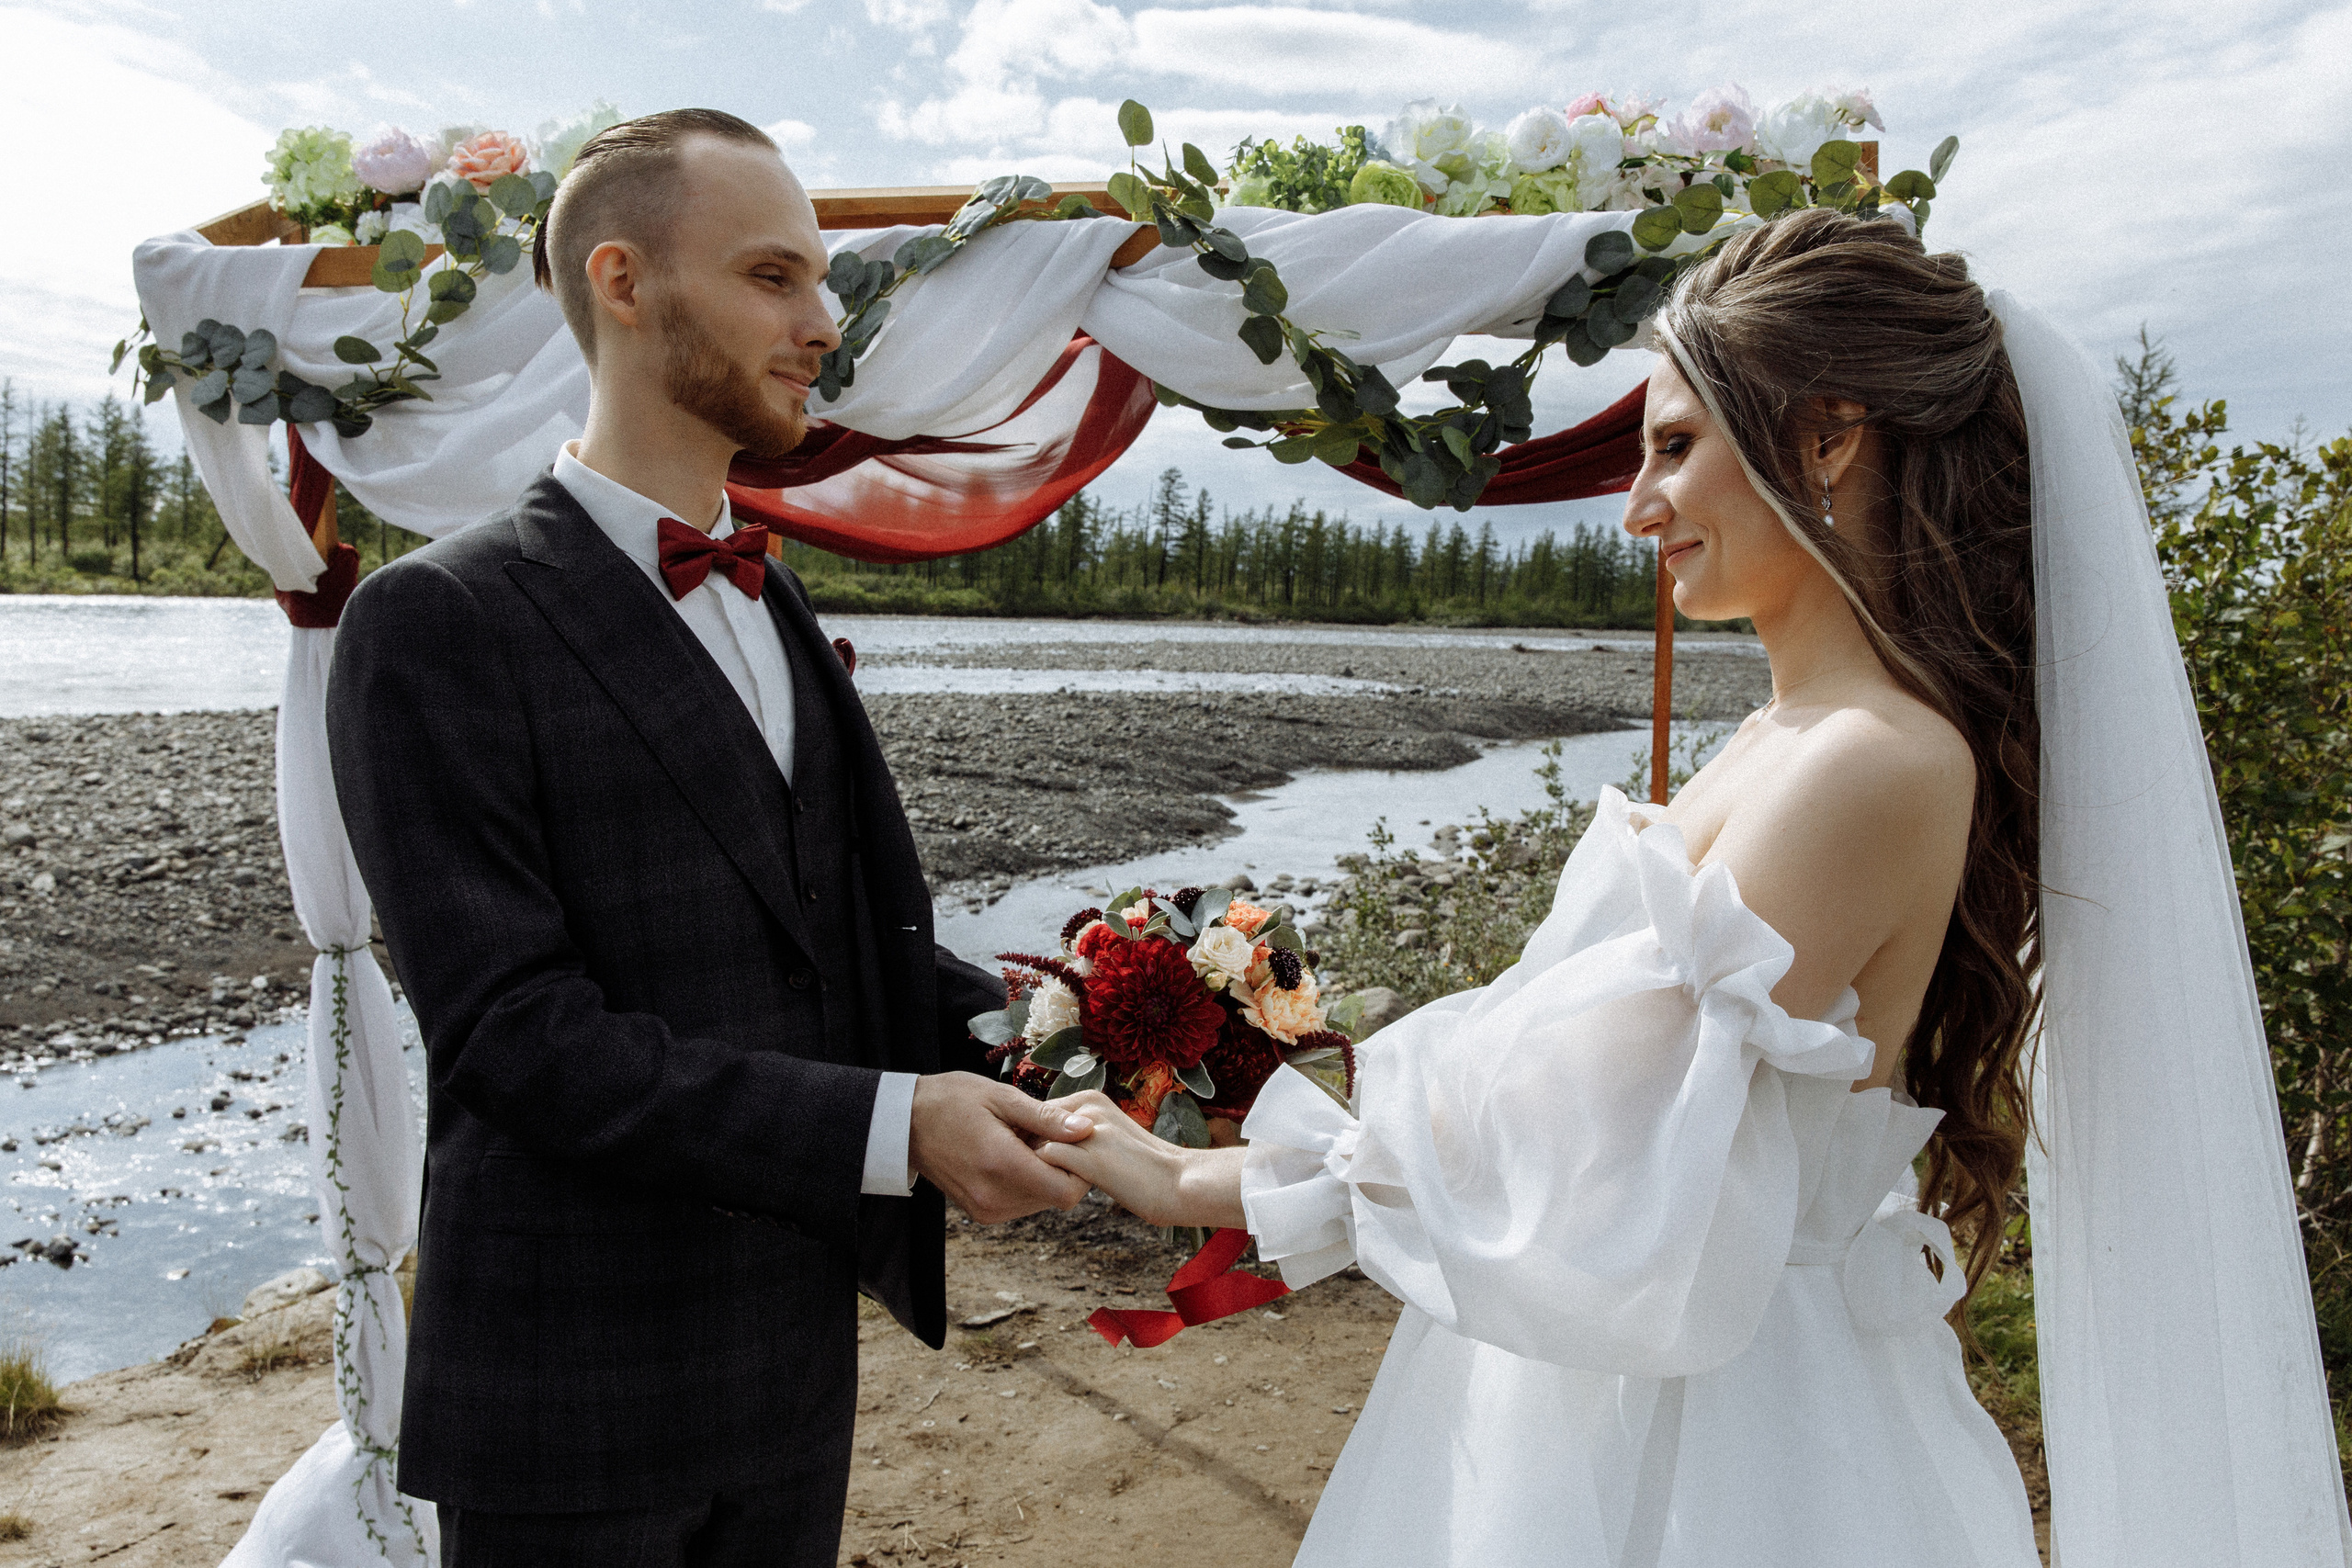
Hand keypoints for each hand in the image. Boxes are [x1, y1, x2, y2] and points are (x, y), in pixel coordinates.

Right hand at [908, 1072, 1094, 1223]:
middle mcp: (993, 1197)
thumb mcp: (1001, 1098)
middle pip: (1056, 1197)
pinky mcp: (981, 1213)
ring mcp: (985, 1210)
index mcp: (1001, 1166)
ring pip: (1041, 1202)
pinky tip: (1012, 1156)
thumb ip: (1046, 1118)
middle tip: (1046, 1134)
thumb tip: (1087, 1129)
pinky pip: (1021, 1204)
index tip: (1072, 1141)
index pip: (1066, 1192)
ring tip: (1024, 1143)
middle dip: (1063, 1168)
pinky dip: (1027, 1183)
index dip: (1080, 1168)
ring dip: (1044, 1176)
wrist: (904, 1123)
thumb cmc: (952, 1101)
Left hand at [1035, 1091, 1248, 1230]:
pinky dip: (1045, 1179)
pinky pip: (1043, 1163)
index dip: (1037, 1140)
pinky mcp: (1087, 1155)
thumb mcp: (1107, 1136)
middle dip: (1033, 1151)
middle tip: (1046, 1175)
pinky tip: (1063, 1192)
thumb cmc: (1142, 1167)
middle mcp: (1086, 1105)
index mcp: (1090, 1097)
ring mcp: (1087, 1128)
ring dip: (1038, 1166)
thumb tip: (1042, 1142)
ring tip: (1054, 1184)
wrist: (1178, 1183)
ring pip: (1035, 1144)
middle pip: (1032, 1127)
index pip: (1040, 1115)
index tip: (1045, 1163)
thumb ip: (1077, 1132)